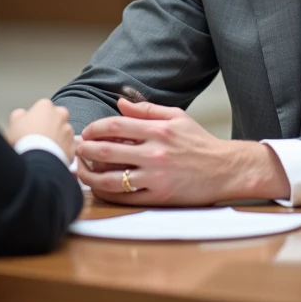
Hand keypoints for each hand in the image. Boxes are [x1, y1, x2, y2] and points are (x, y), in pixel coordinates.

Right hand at [5, 99, 75, 159]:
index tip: (30, 128)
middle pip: (55, 118)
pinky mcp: (73, 146)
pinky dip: (61, 150)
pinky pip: (67, 146)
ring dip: (56, 138)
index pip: (41, 108)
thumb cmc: (25, 140)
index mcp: (46, 106)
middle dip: (49, 126)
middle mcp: (61, 115)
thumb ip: (20, 114)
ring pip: (62, 132)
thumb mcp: (14, 122)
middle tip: (38, 138)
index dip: (35, 119)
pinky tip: (51, 156)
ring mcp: (69, 131)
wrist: (37, 161)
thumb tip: (22, 115)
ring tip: (44, 149)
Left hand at [75, 98, 288, 205]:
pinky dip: (107, 194)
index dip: (94, 129)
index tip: (86, 132)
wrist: (225, 169)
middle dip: (84, 150)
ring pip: (111, 178)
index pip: (115, 126)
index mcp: (158, 131)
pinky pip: (125, 197)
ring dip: (89, 175)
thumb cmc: (200, 143)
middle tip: (75, 150)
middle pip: (106, 152)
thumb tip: (120, 103)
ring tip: (80, 171)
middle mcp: (155, 153)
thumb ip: (147, 110)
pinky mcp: (159, 197)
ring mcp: (156, 177)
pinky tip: (98, 188)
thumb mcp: (177, 117)